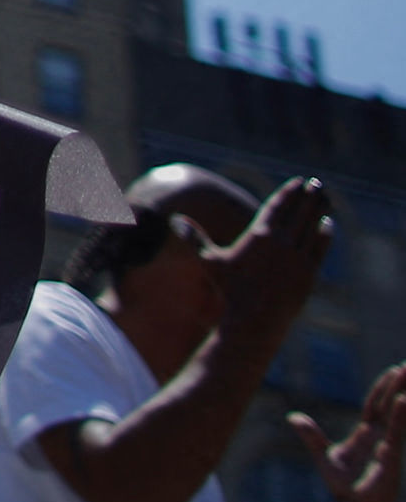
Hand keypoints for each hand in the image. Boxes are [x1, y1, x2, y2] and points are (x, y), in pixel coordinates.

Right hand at [208, 178, 335, 348]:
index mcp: (259, 235)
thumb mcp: (210, 261)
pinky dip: (324, 235)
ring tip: (325, 198)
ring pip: (312, 228)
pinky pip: (319, 248)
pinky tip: (327, 225)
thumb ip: (195, 238)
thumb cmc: (229, 289)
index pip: (277, 207)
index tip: (298, 182)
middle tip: (316, 183)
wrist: (255, 319)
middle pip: (298, 213)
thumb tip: (174, 221)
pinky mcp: (309, 274)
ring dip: (319, 211)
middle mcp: (281, 243)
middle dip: (308, 197)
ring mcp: (298, 258)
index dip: (288, 193)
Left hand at [296, 364, 405, 501]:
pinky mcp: (391, 458)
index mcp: (366, 433)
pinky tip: (404, 400)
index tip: (394, 369)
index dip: (384, 387)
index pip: (376, 404)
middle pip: (390, 404)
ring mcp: (387, 446)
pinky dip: (400, 417)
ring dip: (404, 394)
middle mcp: (380, 437)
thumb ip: (311, 435)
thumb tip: (292, 417)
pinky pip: (396, 432)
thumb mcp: (324, 456)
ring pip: (396, 414)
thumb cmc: (342, 486)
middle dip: (400, 385)